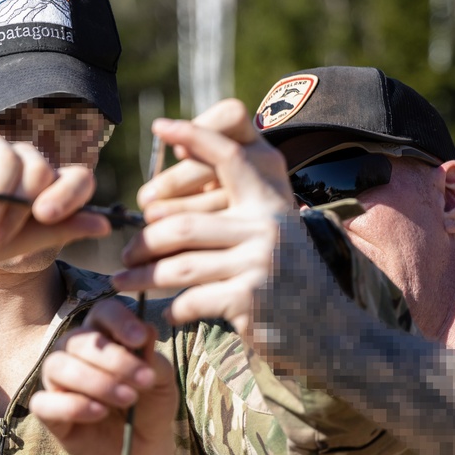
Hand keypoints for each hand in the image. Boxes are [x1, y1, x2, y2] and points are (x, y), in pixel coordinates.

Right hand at [0, 129, 108, 278]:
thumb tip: (106, 226)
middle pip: (41, 171)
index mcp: (46, 187)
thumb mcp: (19, 244)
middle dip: (17, 210)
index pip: (78, 179)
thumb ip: (59, 231)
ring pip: (9, 164)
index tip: (48, 215)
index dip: (69, 194)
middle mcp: (24, 162)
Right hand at [29, 300, 178, 454]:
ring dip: (96, 381)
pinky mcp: (48, 412)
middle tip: (144, 380)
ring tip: (129, 399)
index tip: (141, 339)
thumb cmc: (150, 404)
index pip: (102, 313)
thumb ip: (152, 358)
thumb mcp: (160, 380)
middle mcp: (74, 352)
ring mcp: (57, 380)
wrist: (144, 447)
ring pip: (57, 366)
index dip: (119, 321)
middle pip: (80, 340)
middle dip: (114, 359)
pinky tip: (100, 413)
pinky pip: (43, 402)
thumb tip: (147, 331)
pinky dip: (73, 406)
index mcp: (103, 334)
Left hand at [112, 99, 292, 335]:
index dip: (194, 136)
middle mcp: (267, 226)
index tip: (161, 125)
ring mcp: (259, 263)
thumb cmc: (287, 275)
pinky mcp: (249, 300)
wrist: (329, 329)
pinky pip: (191, 300)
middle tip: (126, 254)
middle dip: (145, 242)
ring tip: (124, 282)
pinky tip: (167, 312)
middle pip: (182, 225)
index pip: (229, 156)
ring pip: (179, 266)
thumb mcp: (274, 228)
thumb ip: (242, 199)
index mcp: (271, 201)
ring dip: (143, 277)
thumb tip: (182, 154)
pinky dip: (172, 309)